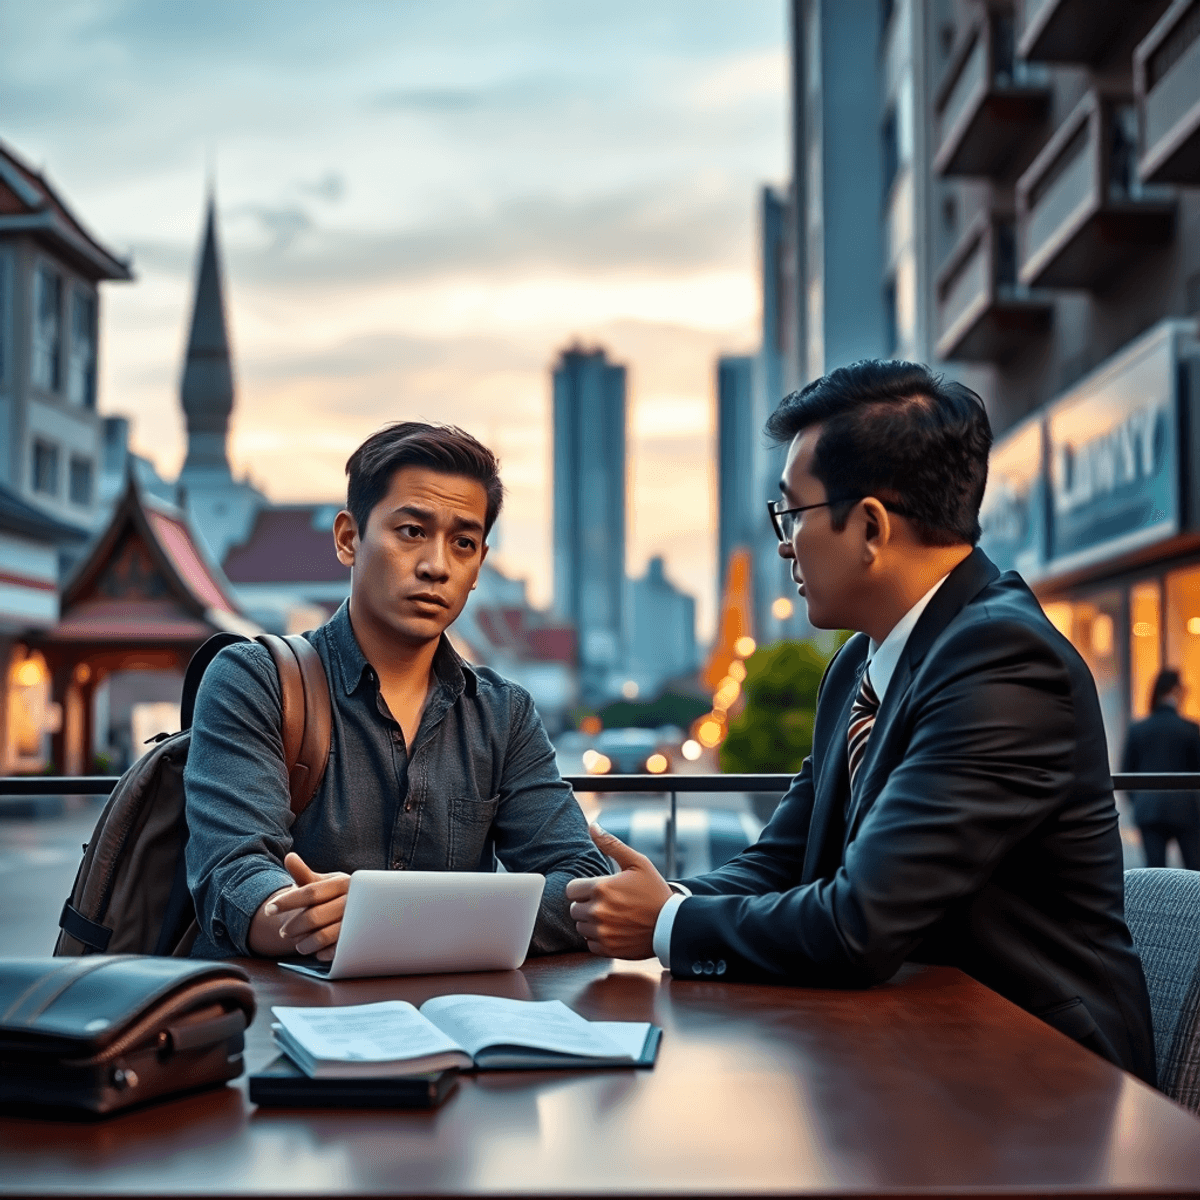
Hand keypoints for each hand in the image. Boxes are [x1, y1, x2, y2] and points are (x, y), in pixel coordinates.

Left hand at [249, 853, 349, 959]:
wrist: (368, 909)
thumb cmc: (337, 895)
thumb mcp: (323, 883)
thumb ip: (304, 873)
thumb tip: (289, 857)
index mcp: (343, 883)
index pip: (310, 892)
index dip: (287, 901)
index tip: (269, 909)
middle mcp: (352, 901)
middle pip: (314, 916)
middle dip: (293, 926)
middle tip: (284, 932)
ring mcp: (357, 921)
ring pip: (323, 936)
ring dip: (304, 943)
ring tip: (298, 944)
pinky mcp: (359, 939)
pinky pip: (334, 951)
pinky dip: (320, 952)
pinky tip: (315, 951)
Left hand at [564, 824, 672, 959]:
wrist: (672, 923)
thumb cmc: (654, 891)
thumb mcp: (637, 862)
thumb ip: (611, 844)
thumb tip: (592, 826)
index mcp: (601, 888)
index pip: (571, 889)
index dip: (583, 888)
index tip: (597, 890)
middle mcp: (597, 911)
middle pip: (574, 909)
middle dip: (586, 905)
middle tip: (607, 903)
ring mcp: (602, 932)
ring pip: (581, 926)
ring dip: (591, 922)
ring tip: (612, 916)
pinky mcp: (608, 949)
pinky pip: (590, 943)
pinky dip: (599, 938)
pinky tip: (614, 930)